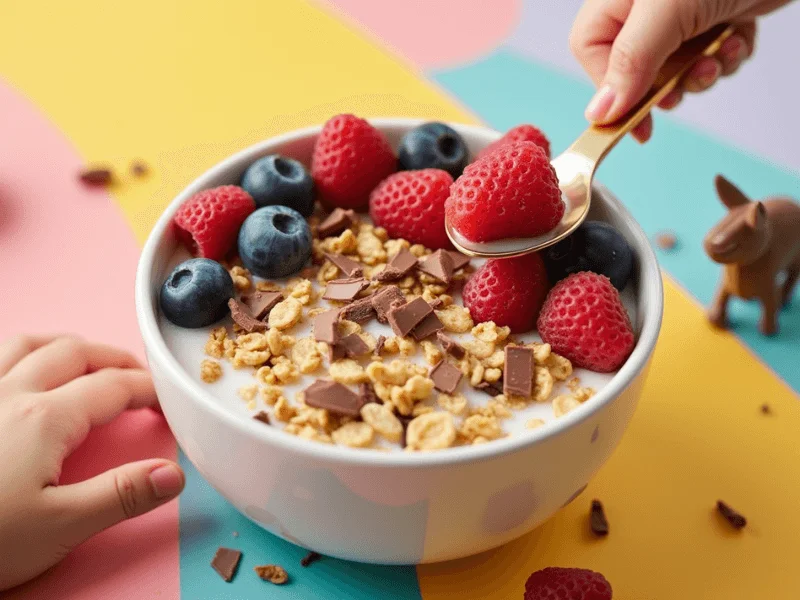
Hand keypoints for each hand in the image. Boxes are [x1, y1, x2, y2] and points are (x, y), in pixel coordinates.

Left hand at [0, 335, 184, 590]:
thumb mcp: (60, 528)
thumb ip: (122, 495)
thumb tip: (172, 473)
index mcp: (46, 419)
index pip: (112, 387)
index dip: (147, 388)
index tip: (165, 399)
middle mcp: (10, 395)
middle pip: (74, 353)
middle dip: (113, 357)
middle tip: (136, 372)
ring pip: (26, 344)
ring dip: (65, 344)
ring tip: (84, 356)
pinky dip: (17, 353)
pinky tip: (19, 370)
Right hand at [570, 0, 789, 141]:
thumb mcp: (667, 11)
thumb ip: (630, 61)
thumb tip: (599, 112)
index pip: (592, 51)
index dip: (610, 89)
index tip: (632, 121)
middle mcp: (644, 8)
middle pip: (632, 67)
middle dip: (664, 84)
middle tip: (682, 87)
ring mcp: (680, 14)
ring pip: (673, 69)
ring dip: (699, 74)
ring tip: (719, 54)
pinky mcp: (714, 19)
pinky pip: (707, 57)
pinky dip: (724, 58)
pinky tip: (738, 38)